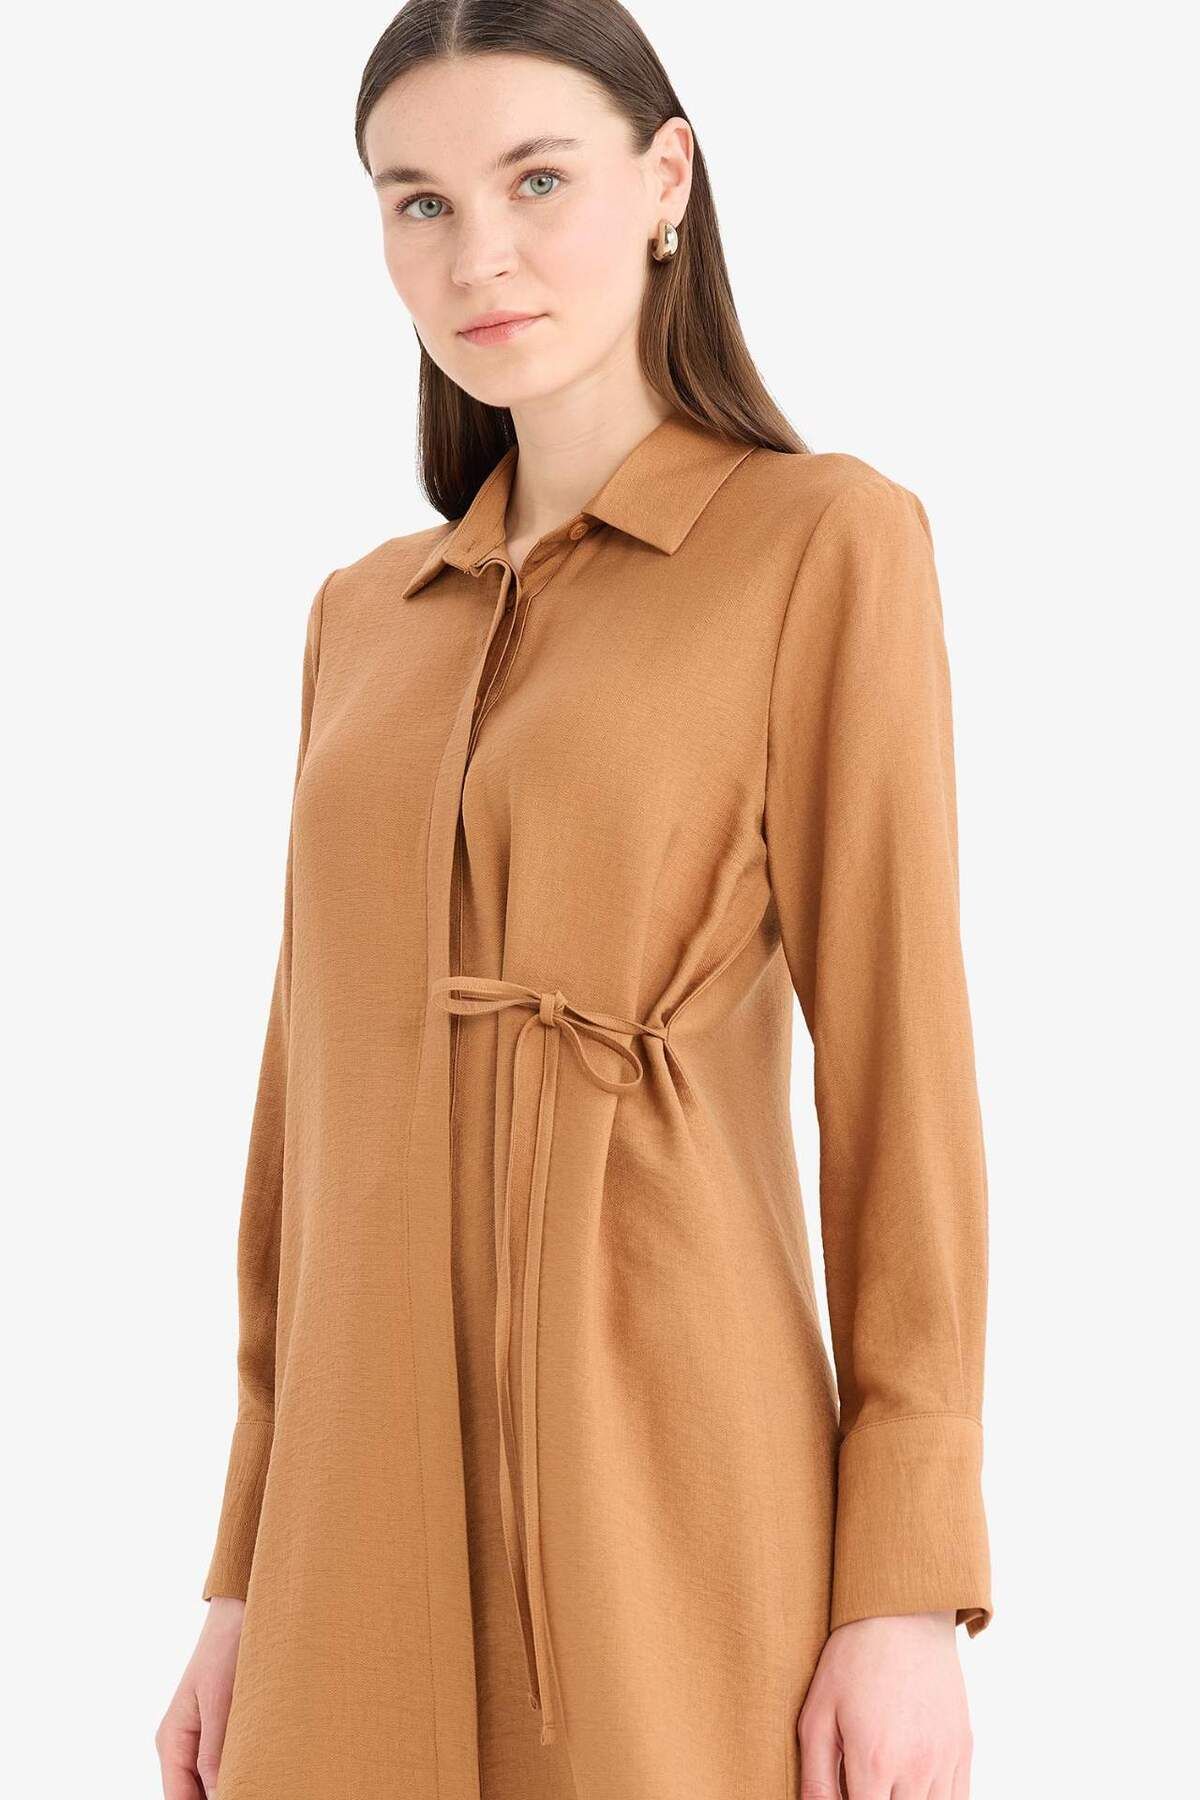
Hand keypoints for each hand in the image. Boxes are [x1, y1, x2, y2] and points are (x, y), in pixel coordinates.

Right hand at [155, 1596, 245, 1797]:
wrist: (241, 1610)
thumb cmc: (226, 1648)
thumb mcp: (220, 1702)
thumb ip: (214, 1754)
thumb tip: (217, 1798)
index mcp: (172, 1740)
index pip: (177, 1799)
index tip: (237, 1799)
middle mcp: (181, 1745)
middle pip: (192, 1794)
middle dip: (219, 1795)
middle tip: (254, 1788)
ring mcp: (199, 1738)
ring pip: (209, 1783)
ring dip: (231, 1783)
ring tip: (259, 1779)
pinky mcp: (219, 1729)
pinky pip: (223, 1765)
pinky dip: (238, 1770)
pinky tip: (261, 1768)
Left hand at [796, 1611, 972, 1797]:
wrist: (903, 1616)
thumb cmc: (853, 1660)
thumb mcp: (817, 1714)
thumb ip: (816, 1776)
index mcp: (874, 1761)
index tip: (848, 1793)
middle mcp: (915, 1768)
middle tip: (865, 1784)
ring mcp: (945, 1761)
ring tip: (887, 1785)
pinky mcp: (963, 1750)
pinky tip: (914, 1789)